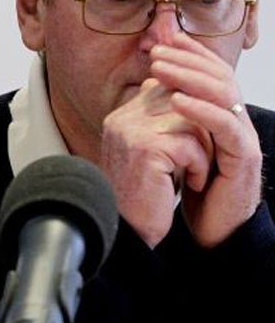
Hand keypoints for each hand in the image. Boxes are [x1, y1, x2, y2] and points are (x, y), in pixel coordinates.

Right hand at [100, 77, 211, 246]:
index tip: (189, 148)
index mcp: (120, 117)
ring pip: (190, 121)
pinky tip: (188, 183)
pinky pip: (191, 145)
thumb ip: (159, 122)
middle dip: (200, 131)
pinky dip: (199, 166)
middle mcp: (121, 120)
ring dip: (202, 149)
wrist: (128, 230)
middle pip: (182, 103)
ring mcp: (130, 133)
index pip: (168, 92)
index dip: (190, 117)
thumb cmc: (144, 194)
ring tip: (193, 172)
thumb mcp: (149, 150)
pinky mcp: (145, 149)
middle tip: (199, 160)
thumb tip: (184, 93)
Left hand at [150, 39, 261, 246]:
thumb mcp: (177, 144)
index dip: (191, 55)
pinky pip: (225, 126)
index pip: (211, 74)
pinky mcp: (243, 158)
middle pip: (220, 77)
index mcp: (222, 116)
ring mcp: (243, 138)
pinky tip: (176, 101)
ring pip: (224, 95)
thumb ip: (168, 116)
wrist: (212, 229)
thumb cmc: (194, 188)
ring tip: (160, 69)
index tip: (163, 41)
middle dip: (188, 60)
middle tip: (157, 50)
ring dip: (190, 78)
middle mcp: (237, 121)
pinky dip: (201, 110)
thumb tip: (149, 84)